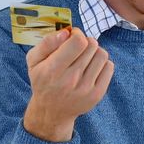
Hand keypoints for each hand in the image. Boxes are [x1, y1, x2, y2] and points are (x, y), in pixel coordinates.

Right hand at [22, 27, 114, 141]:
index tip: (71, 37)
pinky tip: (91, 67)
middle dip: (85, 41)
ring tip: (85, 57)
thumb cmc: (43, 80)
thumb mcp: (34, 60)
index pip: (78, 42)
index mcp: (53, 69)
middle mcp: (70, 80)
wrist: (51, 111)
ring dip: (94, 51)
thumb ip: (47, 42)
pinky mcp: (97, 94)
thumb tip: (66, 32)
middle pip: (91, 45)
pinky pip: (109, 67)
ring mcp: (86, 88)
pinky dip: (102, 63)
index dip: (77, 34)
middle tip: (77, 48)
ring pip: (102, 54)